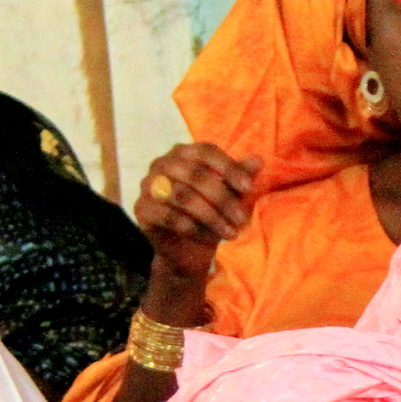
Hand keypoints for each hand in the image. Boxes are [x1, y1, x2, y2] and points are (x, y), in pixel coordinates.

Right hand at [134, 141, 259, 287]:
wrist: (188, 250)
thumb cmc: (210, 216)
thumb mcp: (229, 197)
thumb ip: (240, 178)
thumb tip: (259, 160)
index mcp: (184, 152)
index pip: (206, 151)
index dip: (228, 168)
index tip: (248, 188)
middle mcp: (162, 163)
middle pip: (195, 174)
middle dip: (222, 198)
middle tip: (241, 218)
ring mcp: (148, 185)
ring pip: (183, 196)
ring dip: (211, 216)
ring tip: (231, 233)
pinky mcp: (141, 209)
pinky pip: (169, 217)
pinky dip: (193, 228)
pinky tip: (210, 238)